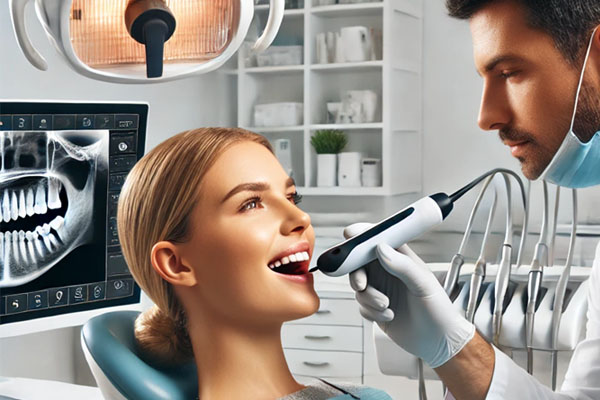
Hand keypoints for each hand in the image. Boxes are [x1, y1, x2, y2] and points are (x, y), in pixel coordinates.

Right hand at [344, 223, 474, 367]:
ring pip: (359, 288)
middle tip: (362, 285)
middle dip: (357, 274)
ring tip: (387, 305)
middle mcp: (389, 272)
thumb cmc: (439, 311)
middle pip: (360, 264)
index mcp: (402, 259)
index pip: (379, 240)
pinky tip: (390, 315)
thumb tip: (381, 248)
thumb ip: (402, 265)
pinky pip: (361, 306)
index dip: (362, 235)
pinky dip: (372, 312)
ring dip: (370, 299)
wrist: (438, 342)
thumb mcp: (423, 284)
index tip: (350, 236)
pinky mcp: (376, 309)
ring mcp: (381, 290)